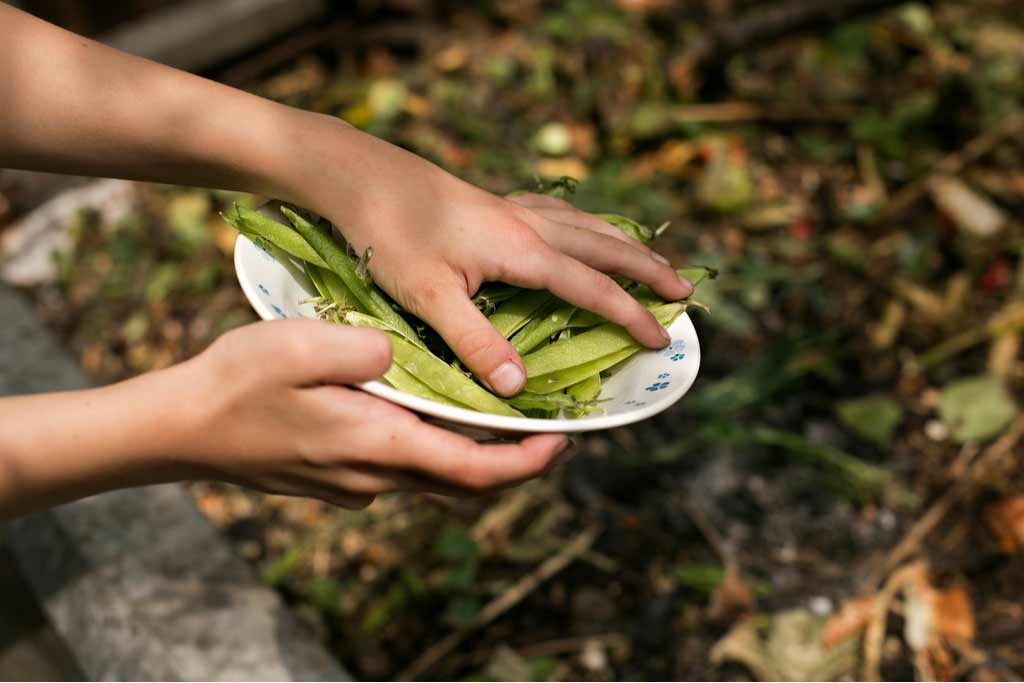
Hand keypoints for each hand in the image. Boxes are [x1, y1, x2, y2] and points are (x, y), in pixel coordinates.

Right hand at [178, 320, 570, 507]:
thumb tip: (400, 353)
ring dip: (474, 456)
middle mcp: (373, 475)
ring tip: (502, 418)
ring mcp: (353, 483)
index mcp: (377, 443)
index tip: (563, 443)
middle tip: (551, 432)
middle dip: (514, 463)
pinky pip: (402, 470)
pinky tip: (432, 416)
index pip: (472, 470)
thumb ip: (362, 347)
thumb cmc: (236, 385)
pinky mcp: (336, 479)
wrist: (180, 430)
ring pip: (433, 476)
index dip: (524, 463)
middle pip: (462, 482)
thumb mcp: (299, 344)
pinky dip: (433, 450)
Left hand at [282, 117, 691, 396]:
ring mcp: (514, 209)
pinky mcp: (495, 202)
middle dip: (649, 271)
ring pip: (587, 225)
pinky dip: (587, 225)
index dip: (632, 315)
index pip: (594, 289)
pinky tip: (581, 229)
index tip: (662, 339)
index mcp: (524, 250)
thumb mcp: (429, 297)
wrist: (362, 175)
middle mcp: (530, 225)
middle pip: (606, 248)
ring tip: (652, 258)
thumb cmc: (390, 235)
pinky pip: (561, 213)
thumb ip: (475, 343)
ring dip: (624, 245)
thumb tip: (518, 389)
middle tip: (686, 290)